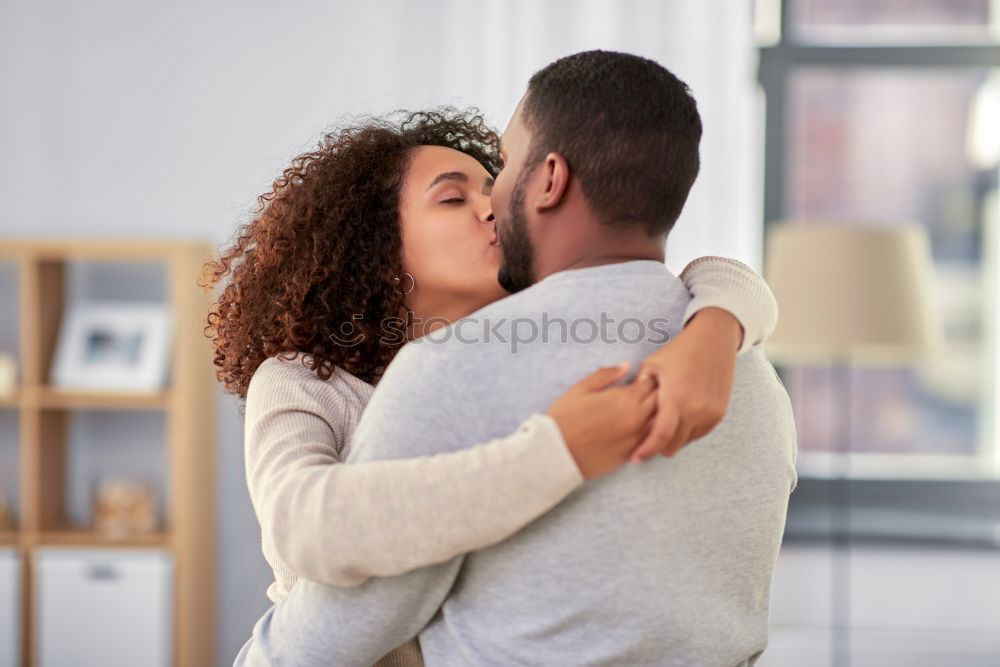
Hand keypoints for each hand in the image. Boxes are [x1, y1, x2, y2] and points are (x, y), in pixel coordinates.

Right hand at [546, 363, 657, 479]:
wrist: (556, 453)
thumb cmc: (565, 418)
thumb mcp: (581, 388)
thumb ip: (606, 374)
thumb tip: (626, 366)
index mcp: (626, 398)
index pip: (652, 382)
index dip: (649, 378)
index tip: (642, 379)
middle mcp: (637, 418)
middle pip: (662, 401)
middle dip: (658, 395)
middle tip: (645, 394)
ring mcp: (638, 438)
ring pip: (661, 422)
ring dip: (657, 415)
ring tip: (643, 411)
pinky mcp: (633, 454)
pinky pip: (653, 441)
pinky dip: (652, 433)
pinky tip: (638, 429)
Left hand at [629, 307, 741, 461]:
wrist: (714, 340)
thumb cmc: (679, 350)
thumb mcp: (652, 365)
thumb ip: (638, 390)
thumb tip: (625, 410)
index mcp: (675, 398)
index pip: (660, 437)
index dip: (647, 451)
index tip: (636, 458)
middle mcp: (696, 409)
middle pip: (673, 445)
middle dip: (658, 446)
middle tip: (646, 441)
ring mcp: (710, 413)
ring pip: (687, 441)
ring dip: (674, 439)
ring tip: (662, 425)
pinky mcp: (719, 413)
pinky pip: (700, 433)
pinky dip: (688, 432)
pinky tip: (678, 420)